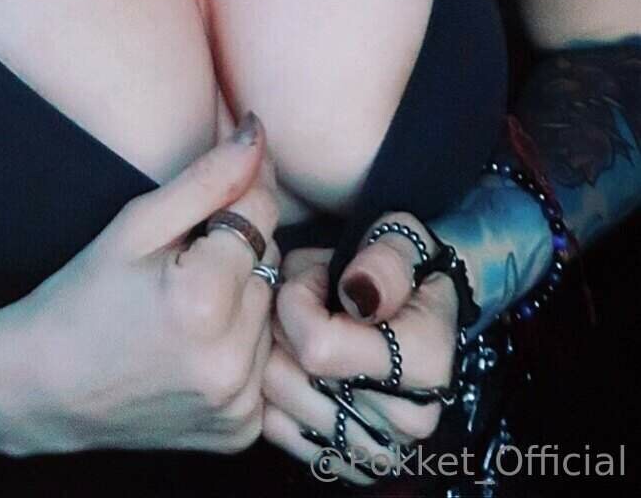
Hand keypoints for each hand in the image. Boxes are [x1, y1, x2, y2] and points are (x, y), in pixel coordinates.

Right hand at [0, 114, 281, 456]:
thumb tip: (259, 133)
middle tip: (183, 262)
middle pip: (270, 264)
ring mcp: (237, 404)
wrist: (40, 388)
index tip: (207, 203)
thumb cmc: (82, 296)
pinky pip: (263, 363)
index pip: (262, 214)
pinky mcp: (239, 431)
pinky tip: (193, 344)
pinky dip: (239, 346)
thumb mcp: (136, 225)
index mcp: (203, 303)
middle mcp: (231, 361)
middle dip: (238, 251)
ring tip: (185, 306)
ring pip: (271, 314)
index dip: (237, 196)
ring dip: (242, 298)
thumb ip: (207, 179)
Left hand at [260, 212, 461, 485]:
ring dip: (277, 353)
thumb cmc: (407, 269)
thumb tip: (357, 291)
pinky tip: (300, 362)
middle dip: (282, 323)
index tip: (315, 277)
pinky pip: (276, 427)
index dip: (298, 299)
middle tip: (308, 298)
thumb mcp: (403, 241)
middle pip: (290, 375)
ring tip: (305, 327)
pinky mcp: (346, 459)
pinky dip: (276, 390)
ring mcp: (375, 447)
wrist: (421, 310)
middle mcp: (405, 419)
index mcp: (425, 365)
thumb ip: (384, 261)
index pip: (318, 348)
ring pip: (276, 400)